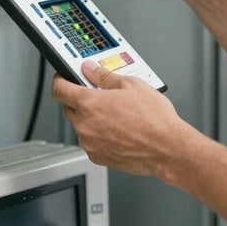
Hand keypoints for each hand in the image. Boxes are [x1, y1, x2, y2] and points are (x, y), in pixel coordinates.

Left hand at [51, 60, 191, 175]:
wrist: (167, 148)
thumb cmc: (153, 119)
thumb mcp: (131, 85)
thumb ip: (104, 76)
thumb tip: (90, 69)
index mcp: (89, 103)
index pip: (59, 89)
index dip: (60, 80)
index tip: (64, 77)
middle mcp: (84, 125)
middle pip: (68, 107)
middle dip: (79, 98)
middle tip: (98, 93)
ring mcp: (90, 144)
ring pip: (81, 125)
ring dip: (90, 118)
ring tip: (116, 114)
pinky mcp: (98, 157)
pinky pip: (91, 141)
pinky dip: (98, 134)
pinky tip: (118, 129)